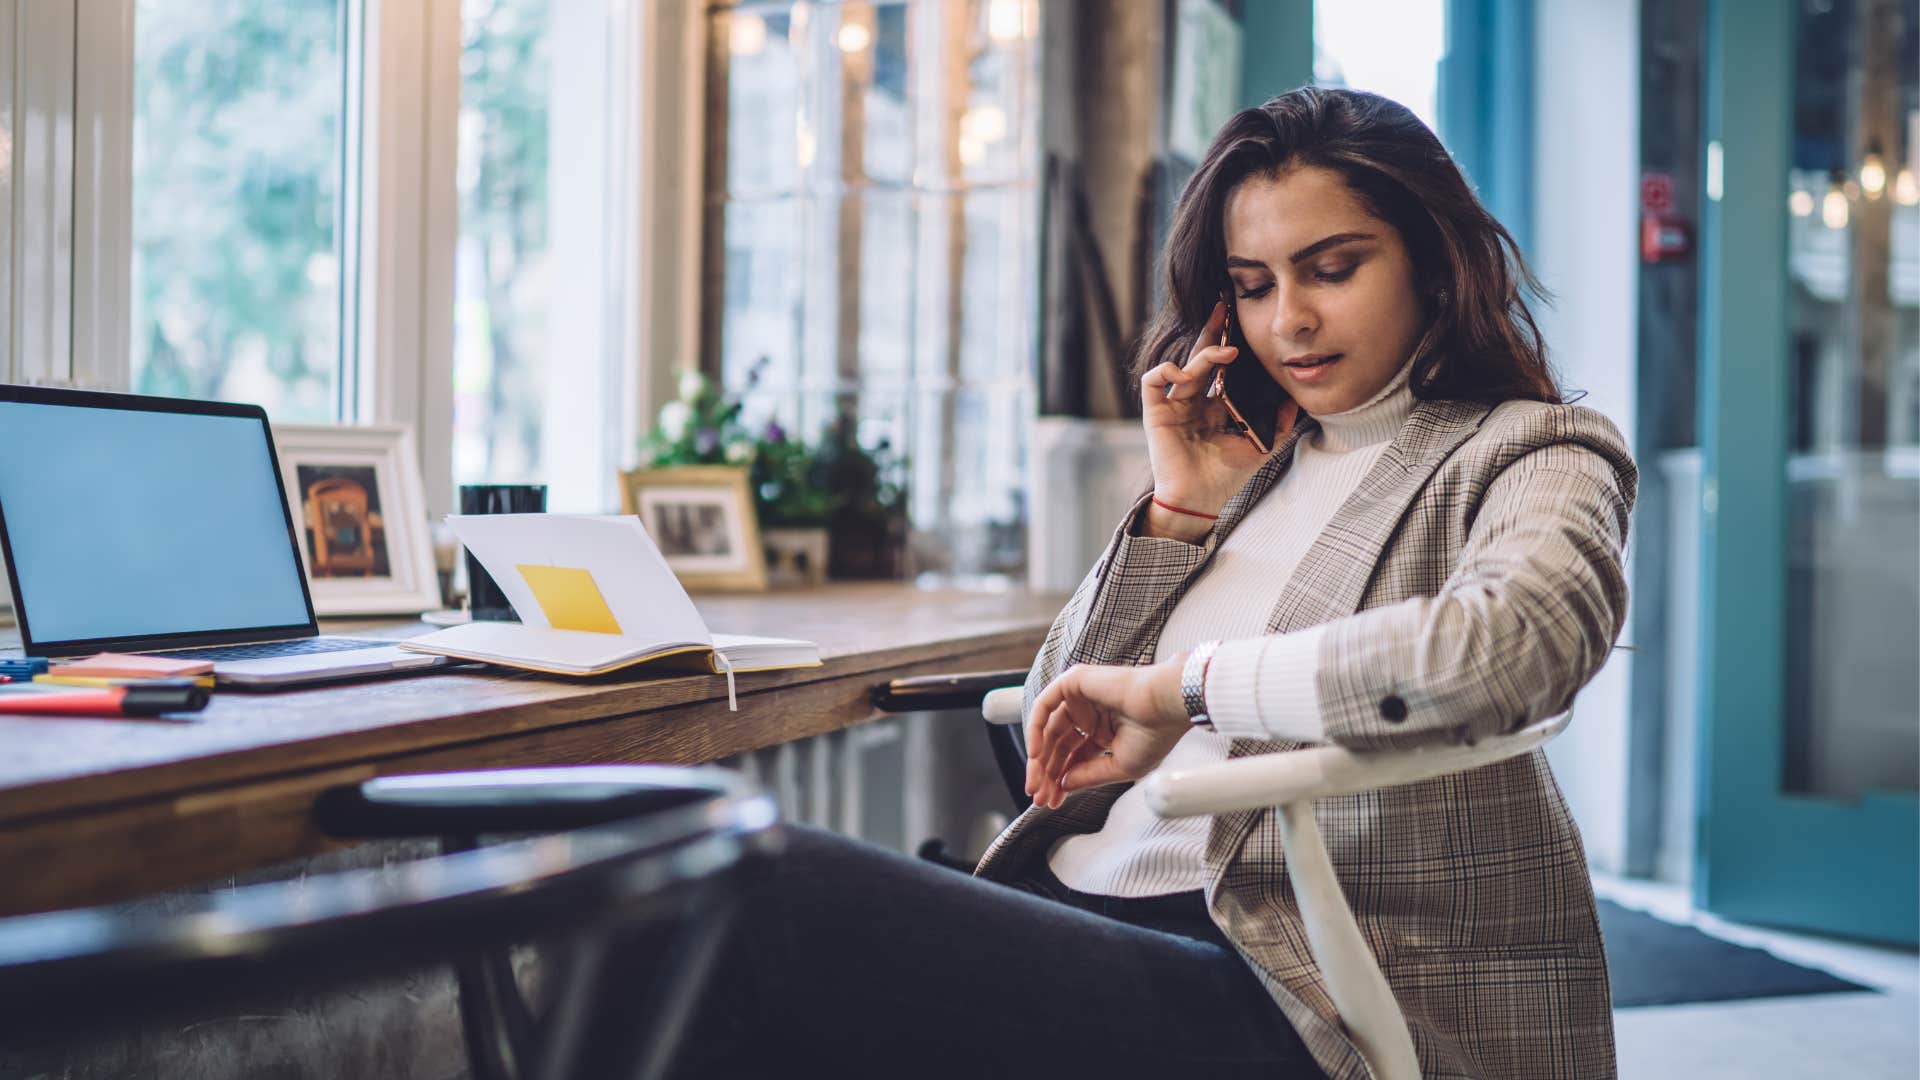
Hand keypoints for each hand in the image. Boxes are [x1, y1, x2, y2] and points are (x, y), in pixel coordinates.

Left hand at [1023, 657, 1190, 808]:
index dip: (1060, 779)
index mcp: (1103, 731)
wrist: (1166, 707)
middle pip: (1057, 746)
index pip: (1073, 757)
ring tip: (1037, 782)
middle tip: (1040, 795)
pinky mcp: (1074, 682)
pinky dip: (1034, 730)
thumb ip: (1089, 775)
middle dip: (1046, 773)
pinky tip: (1035, 755)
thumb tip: (1063, 784)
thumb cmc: (1156, 733)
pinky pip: (1044, 706)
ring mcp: (1080, 698)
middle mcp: (1090, 714)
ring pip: (1048, 729)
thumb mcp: (1119, 766)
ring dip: (1038, 757)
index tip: (1051, 801)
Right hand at [1138, 300, 1277, 538]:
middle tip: (1225, 309)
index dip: (1228, 344)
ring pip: (1183, 367)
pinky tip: (1184, 374)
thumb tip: (1296, 398)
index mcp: (1214, 404)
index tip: (1242, 322)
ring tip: (1224, 353)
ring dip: (1202, 355)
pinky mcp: (1156, 413)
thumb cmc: (1225, 476)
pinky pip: (1153, 382)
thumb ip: (1280, 423)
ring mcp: (1173, 404)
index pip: (1221, 367)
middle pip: (1201, 357)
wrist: (1200, 500)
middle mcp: (1193, 400)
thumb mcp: (1261, 445)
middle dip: (1212, 332)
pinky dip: (1165, 371)